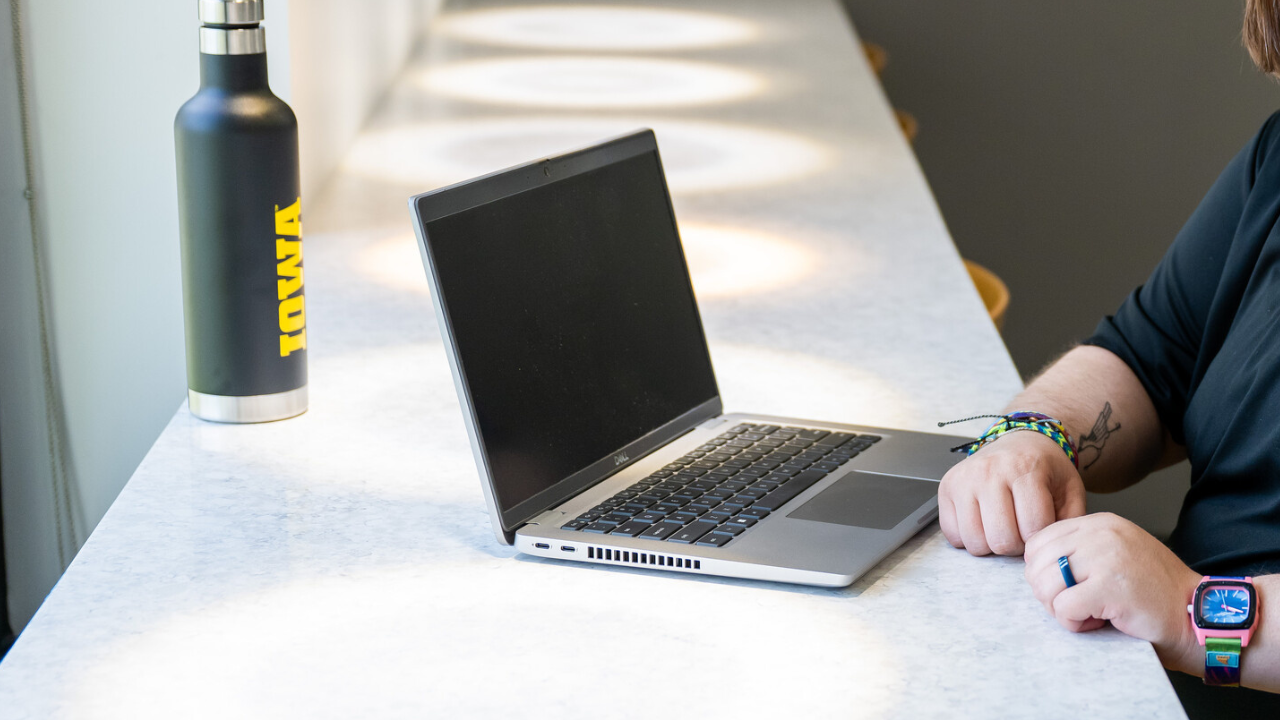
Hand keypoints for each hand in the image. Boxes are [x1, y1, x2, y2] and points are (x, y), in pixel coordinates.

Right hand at [938, 430, 1085, 555]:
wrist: (1021, 441)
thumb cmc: (1045, 469)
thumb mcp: (1070, 490)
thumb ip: (1068, 522)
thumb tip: (1055, 553)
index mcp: (1024, 469)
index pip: (1032, 528)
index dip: (1039, 539)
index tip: (1040, 530)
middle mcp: (989, 471)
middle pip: (1001, 540)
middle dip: (1015, 546)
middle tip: (1020, 532)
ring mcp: (963, 479)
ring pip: (975, 541)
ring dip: (991, 545)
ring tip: (1001, 529)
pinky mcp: (946, 487)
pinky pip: (952, 535)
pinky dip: (968, 538)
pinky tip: (982, 524)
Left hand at [1023, 512, 1201, 672]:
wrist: (1200, 615)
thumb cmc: (1155, 592)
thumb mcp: (1115, 554)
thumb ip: (1079, 550)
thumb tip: (1035, 565)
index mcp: (1099, 523)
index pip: (1038, 542)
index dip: (1043, 572)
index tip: (1067, 588)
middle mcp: (1101, 533)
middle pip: (1036, 564)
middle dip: (1048, 593)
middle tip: (1077, 605)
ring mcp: (1107, 558)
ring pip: (1045, 586)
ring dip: (1061, 610)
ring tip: (1092, 613)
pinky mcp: (1110, 587)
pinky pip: (1063, 608)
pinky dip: (1075, 623)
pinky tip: (1100, 622)